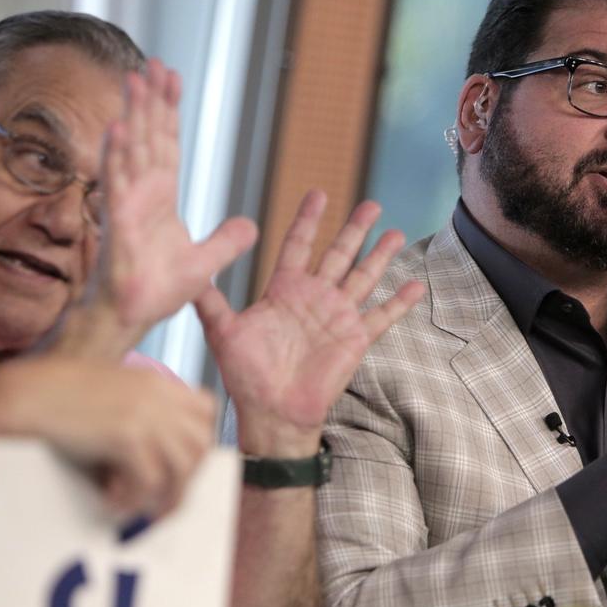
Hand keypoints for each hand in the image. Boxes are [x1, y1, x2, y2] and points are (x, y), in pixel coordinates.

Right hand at [0, 357, 215, 517]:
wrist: (21, 395)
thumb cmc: (54, 400)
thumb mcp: (107, 395)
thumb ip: (136, 412)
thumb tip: (157, 459)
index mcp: (154, 381)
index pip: (205, 409)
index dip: (198, 441)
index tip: (179, 465)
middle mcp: (157, 394)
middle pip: (201, 443)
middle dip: (186, 478)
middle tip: (161, 502)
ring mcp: (145, 413)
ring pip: (184, 467)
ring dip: (163, 495)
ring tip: (137, 509)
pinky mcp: (127, 434)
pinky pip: (151, 481)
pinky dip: (135, 499)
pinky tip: (110, 501)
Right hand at [95, 58, 256, 338]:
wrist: (133, 315)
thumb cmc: (157, 290)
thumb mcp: (205, 264)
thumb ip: (227, 242)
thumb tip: (252, 226)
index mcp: (160, 198)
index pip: (167, 144)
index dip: (168, 111)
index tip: (171, 78)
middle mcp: (141, 194)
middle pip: (148, 136)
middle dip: (150, 99)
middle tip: (152, 62)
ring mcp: (126, 205)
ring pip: (132, 150)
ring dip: (133, 114)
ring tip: (135, 79)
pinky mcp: (117, 223)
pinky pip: (117, 184)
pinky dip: (117, 155)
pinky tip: (118, 127)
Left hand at [195, 190, 423, 456]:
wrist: (272, 413)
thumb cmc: (246, 376)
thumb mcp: (224, 333)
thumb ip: (211, 302)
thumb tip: (190, 274)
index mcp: (284, 290)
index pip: (298, 244)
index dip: (308, 219)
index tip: (318, 194)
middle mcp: (314, 298)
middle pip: (338, 253)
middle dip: (354, 228)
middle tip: (370, 204)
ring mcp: (337, 316)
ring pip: (363, 277)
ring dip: (380, 255)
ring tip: (396, 232)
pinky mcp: (355, 339)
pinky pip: (381, 316)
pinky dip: (399, 301)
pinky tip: (416, 284)